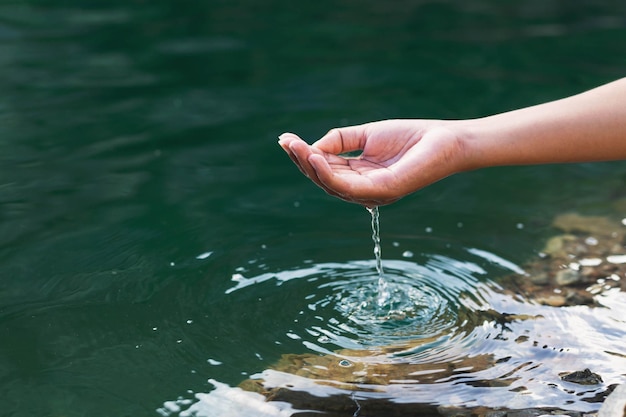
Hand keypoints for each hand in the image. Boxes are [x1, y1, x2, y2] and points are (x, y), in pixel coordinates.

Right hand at [278, 119, 466, 206]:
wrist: (445, 139)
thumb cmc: (410, 138)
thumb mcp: (367, 135)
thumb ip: (339, 140)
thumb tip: (312, 147)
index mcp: (359, 177)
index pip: (325, 169)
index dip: (304, 155)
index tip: (285, 139)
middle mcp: (363, 190)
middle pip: (324, 179)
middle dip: (302, 161)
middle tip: (285, 141)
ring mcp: (372, 194)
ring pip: (331, 184)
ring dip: (310, 166)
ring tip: (295, 147)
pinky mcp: (383, 192)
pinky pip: (348, 185)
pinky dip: (328, 172)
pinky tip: (315, 156)